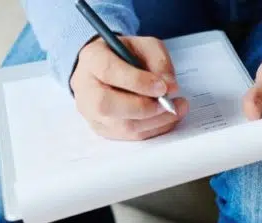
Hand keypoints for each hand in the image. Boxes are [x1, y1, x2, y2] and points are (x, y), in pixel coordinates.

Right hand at [71, 36, 188, 139]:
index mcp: (92, 59)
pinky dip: (153, 129)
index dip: (137, 81)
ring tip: (176, 110)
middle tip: (168, 103)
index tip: (162, 87)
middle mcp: (85, 87)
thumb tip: (170, 86)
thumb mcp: (146, 47)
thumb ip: (159, 61)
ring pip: (121, 125)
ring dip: (154, 121)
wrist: (109, 70)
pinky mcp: (102, 129)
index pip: (109, 71)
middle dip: (144, 107)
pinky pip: (129, 136)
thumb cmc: (126, 56)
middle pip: (107, 105)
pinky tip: (166, 119)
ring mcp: (90, 112)